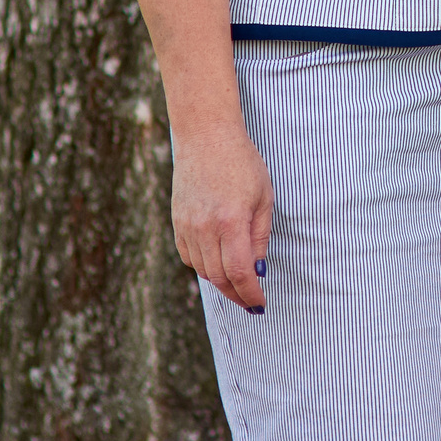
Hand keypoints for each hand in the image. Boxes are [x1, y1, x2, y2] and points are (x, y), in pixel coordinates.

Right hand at [172, 119, 273, 312]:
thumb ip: (260, 237)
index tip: (260, 303)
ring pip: (202, 270)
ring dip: (221, 282)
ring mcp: (186, 227)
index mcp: (230, 221)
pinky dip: (204, 266)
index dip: (250, 293)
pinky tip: (218, 263)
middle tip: (252, 301)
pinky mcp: (176, 223)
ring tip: (239, 284)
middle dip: (237, 293)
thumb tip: (258, 271)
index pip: (239, 272)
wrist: (206, 137)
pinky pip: (189, 257)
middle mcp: (204, 228)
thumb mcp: (263, 197)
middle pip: (219, 277)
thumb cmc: (242, 163)